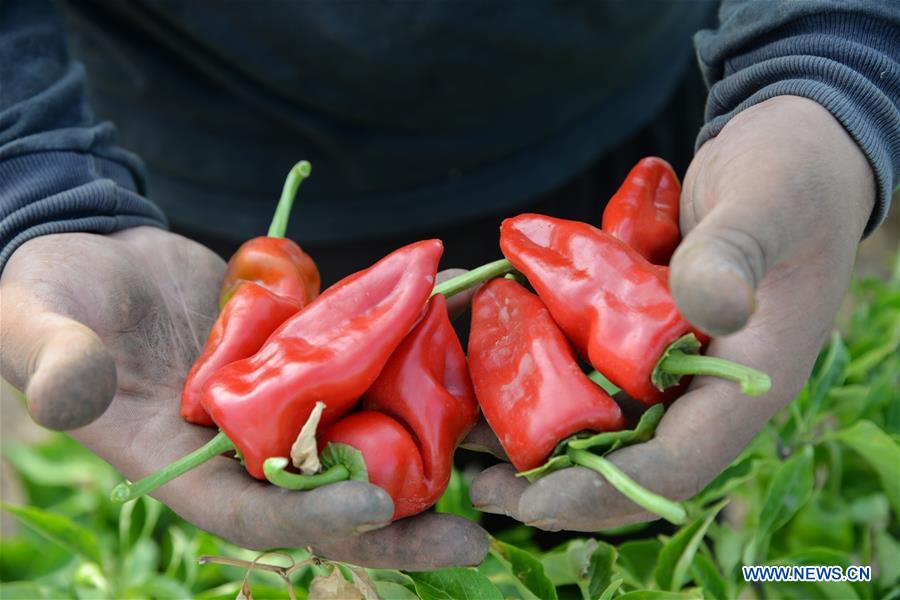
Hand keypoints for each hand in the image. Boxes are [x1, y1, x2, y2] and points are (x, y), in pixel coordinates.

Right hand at [0, 227, 485, 567]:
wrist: (101, 250)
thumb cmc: (53, 294)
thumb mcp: (37, 322)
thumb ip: (53, 359)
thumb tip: (68, 392)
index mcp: (185, 463)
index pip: (254, 512)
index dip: (312, 520)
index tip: (376, 509)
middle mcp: (247, 445)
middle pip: (330, 496)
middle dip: (399, 524)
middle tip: (475, 537)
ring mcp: (286, 400)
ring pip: (363, 435)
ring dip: (430, 448)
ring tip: (503, 458)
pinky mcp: (310, 353)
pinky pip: (368, 365)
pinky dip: (415, 359)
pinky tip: (468, 348)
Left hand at [470, 96, 875, 529]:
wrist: (789, 144)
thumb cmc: (792, 171)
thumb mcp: (766, 204)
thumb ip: (735, 252)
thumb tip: (712, 304)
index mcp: (752, 378)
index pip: (676, 463)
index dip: (603, 490)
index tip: (532, 502)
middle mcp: (712, 384)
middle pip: (630, 459)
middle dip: (556, 480)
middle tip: (482, 486)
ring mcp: (680, 359)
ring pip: (605, 418)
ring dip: (539, 430)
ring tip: (468, 436)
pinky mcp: (652, 333)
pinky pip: (596, 368)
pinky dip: (547, 370)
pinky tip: (492, 363)